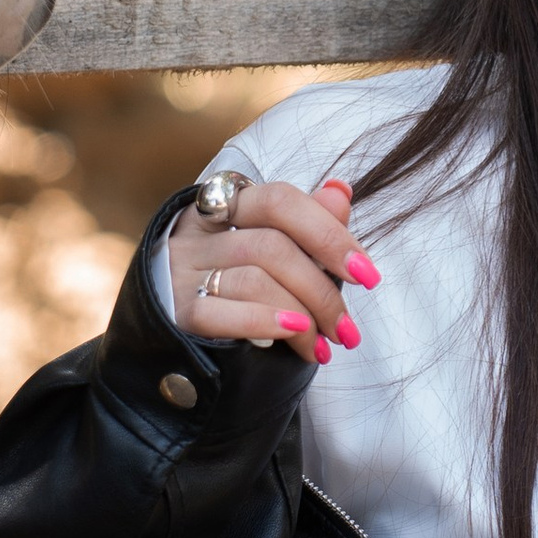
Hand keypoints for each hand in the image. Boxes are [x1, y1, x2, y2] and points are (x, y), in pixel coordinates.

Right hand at [171, 177, 378, 364]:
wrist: (170, 336)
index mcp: (226, 206)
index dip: (329, 234)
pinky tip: (293, 335)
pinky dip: (264, 322)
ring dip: (302, 315)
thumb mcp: (272, 250)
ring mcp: (181, 270)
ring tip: (322, 345)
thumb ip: (307, 223)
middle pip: (272, 246)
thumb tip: (341, 192)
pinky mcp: (172, 311)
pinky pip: (218, 312)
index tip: (366, 273)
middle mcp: (199, 232)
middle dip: (322, 290)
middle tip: (347, 329)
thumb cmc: (234, 285)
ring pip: (253, 278)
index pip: (280, 201)